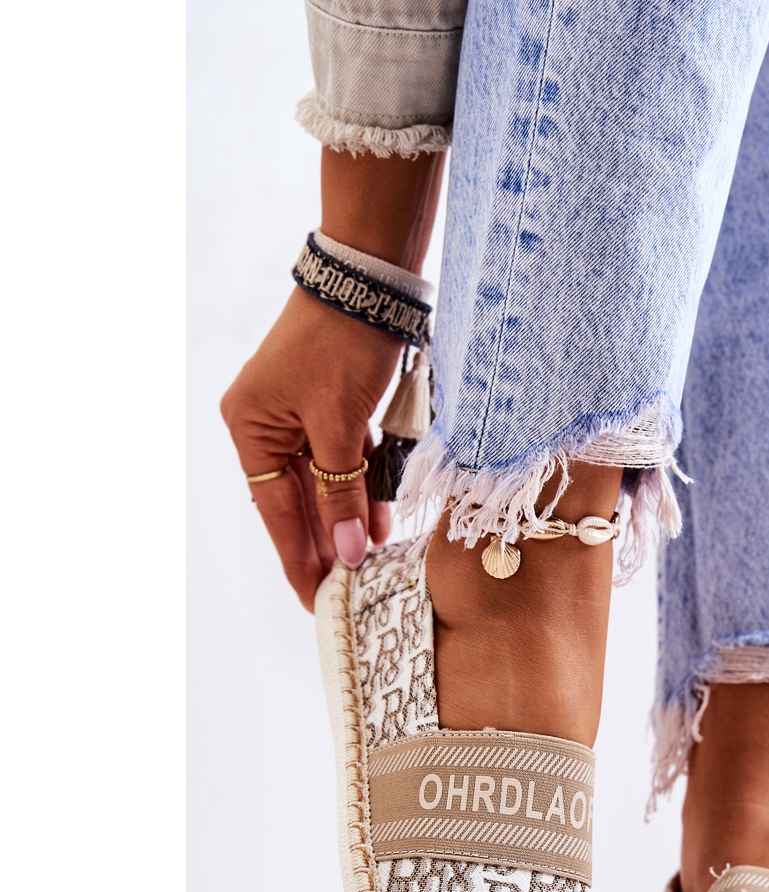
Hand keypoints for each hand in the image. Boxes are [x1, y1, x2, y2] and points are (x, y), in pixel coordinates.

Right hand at [221, 286, 400, 609]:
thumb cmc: (344, 347)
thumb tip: (347, 553)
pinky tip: (382, 517)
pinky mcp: (334, 406)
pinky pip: (345, 459)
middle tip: (346, 590)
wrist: (372, 281)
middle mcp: (269, 424)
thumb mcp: (339, 429)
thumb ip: (342, 494)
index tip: (314, 598)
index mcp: (251, 428)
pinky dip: (364, 485)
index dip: (298, 556)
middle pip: (299, 500)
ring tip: (369, 560)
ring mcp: (301, 414)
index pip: (276, 511)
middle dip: (325, 541)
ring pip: (326, 482)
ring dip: (350, 517)